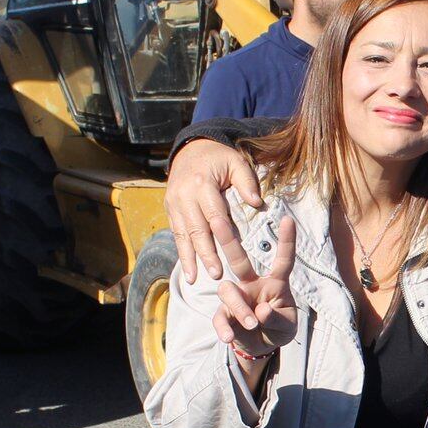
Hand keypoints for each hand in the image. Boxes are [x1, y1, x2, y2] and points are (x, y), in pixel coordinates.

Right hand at [167, 138, 263, 281]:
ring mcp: (174, 203)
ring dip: (190, 258)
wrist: (190, 148)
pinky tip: (188, 270)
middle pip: (197, 230)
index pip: (215, 215)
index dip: (224, 238)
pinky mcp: (170, 210)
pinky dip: (182, 252)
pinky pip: (176, 234)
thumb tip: (257, 203)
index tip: (232, 256)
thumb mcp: (236, 161)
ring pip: (183, 235)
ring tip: (195, 279)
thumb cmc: (218, 157)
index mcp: (202, 184)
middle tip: (217, 274)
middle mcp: (184, 195)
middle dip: (207, 254)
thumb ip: (247, 182)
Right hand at [214, 217, 297, 358]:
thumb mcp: (286, 326)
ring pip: (227, 291)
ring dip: (239, 307)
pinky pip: (220, 317)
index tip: (288, 219)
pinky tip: (228, 337)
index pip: (282, 260)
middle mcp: (252, 284)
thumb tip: (260, 311)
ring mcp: (236, 298)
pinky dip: (224, 328)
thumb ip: (276, 318)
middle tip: (218, 222)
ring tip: (252, 324)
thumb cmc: (278, 327)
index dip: (286, 241)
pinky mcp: (225, 315)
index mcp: (274, 282)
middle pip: (239, 260)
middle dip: (228, 240)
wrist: (262, 346)